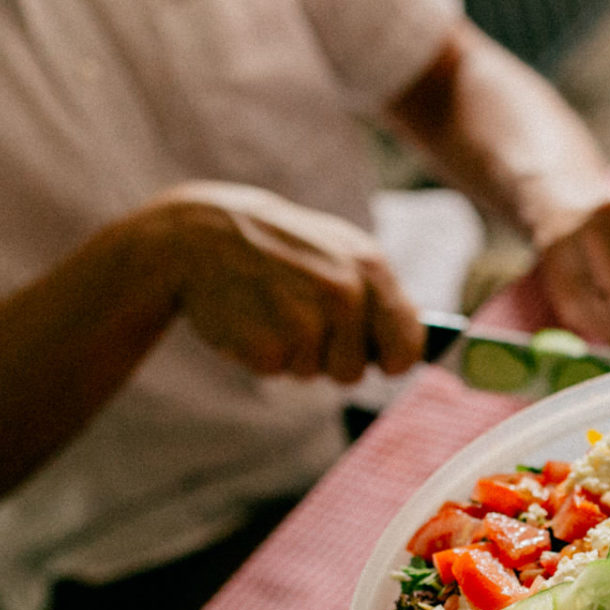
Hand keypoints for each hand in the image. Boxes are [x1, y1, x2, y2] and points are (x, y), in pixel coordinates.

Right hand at [135, 180, 422, 381]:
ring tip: (273, 310)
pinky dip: (262, 354)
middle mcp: (345, 295)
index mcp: (370, 268)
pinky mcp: (268, 346)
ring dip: (294, 355)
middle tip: (300, 319)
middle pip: (355, 372)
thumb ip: (376, 295)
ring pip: (315, 374)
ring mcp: (306, 321)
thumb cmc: (278, 248)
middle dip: (330, 359)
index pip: (407, 346)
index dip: (392, 360)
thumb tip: (410, 353)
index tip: (379, 360)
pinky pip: (277, 372)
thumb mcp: (336, 251)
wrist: (199, 234)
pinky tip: (250, 317)